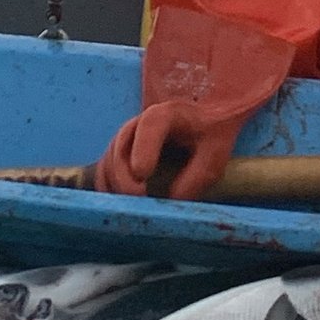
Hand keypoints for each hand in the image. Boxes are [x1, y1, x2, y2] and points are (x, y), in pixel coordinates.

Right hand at [92, 6, 294, 201]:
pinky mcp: (119, 154)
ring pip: (109, 159)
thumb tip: (172, 201)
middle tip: (138, 198)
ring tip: (132, 205)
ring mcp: (126, 137)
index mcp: (168, 114)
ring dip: (115, 184)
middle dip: (125, 175)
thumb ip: (197, 176)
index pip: (151, 124)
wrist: (203, 123)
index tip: (142, 174)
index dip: (143, 148)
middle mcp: (140, 122)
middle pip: (121, 145)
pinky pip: (104, 170)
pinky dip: (108, 188)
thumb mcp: (215, 154)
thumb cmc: (211, 136)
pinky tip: (120, 205)